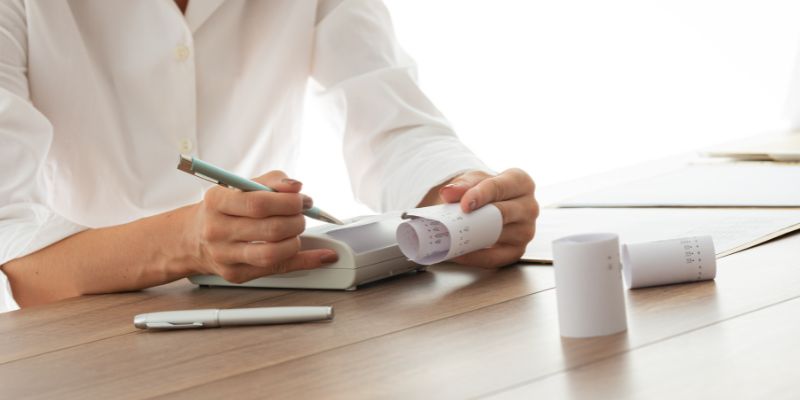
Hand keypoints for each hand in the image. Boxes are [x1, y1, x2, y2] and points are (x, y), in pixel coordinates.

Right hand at [186, 171, 337, 282]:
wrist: (194, 237)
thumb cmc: (224, 209)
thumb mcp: (241, 186)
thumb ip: (272, 182)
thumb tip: (296, 187)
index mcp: (217, 201)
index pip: (259, 203)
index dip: (288, 202)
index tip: (302, 200)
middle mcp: (217, 230)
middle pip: (270, 229)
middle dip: (296, 221)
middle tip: (302, 215)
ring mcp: (225, 256)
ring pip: (272, 254)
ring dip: (296, 241)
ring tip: (296, 231)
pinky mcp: (235, 274)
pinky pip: (277, 270)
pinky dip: (304, 262)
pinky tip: (321, 256)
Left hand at [436, 168, 537, 267]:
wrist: (485, 206)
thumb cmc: (483, 190)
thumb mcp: (471, 180)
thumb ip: (461, 184)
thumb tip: (449, 193)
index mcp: (520, 182)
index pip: (501, 187)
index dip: (481, 195)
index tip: (465, 205)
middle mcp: (529, 206)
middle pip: (502, 213)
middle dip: (478, 218)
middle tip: (454, 223)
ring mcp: (526, 230)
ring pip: (498, 236)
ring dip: (472, 238)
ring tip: (451, 237)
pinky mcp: (517, 251)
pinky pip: (495, 258)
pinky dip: (474, 257)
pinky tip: (459, 252)